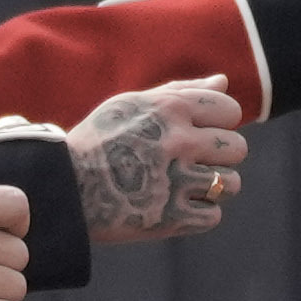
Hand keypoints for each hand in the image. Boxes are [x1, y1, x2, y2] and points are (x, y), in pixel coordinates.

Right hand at [71, 80, 247, 240]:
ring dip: (213, 187)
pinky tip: (174, 206)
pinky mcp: (172, 218)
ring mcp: (177, 181)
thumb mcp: (132, 104)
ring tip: (183, 186)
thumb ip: (181, 91)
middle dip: (219, 156)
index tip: (197, 134)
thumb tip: (223, 82)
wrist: (63, 189)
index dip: (218, 123)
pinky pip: (213, 216)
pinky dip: (198, 214)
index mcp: (170, 108)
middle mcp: (178, 142)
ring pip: (231, 184)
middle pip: (237, 148)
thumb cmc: (98, 141)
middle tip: (190, 162)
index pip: (231, 111)